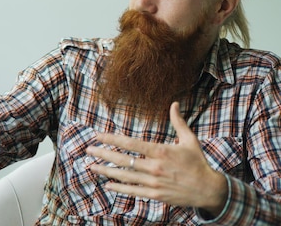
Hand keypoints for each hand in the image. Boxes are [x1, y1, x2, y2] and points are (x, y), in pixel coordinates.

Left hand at [86, 102, 227, 216]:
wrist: (209, 189)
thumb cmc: (198, 163)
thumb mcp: (190, 140)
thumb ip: (178, 122)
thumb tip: (174, 103)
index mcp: (161, 151)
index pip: (130, 144)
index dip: (112, 139)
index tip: (98, 135)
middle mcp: (154, 167)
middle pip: (123, 160)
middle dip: (103, 154)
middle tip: (88, 149)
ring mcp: (153, 182)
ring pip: (124, 176)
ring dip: (105, 171)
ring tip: (91, 166)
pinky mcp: (155, 195)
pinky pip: (132, 191)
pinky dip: (118, 188)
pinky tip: (107, 184)